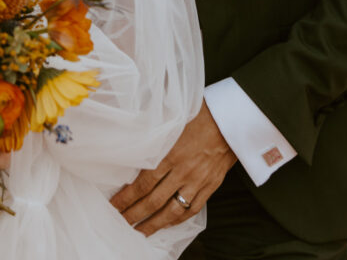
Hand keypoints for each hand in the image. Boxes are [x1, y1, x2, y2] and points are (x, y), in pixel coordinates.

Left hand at [110, 102, 235, 234]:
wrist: (231, 121)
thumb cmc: (200, 115)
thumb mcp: (172, 120)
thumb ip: (154, 135)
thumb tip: (133, 141)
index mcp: (171, 153)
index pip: (144, 182)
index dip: (128, 197)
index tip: (115, 204)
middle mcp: (183, 171)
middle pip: (154, 200)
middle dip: (135, 213)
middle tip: (120, 221)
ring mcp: (197, 182)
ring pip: (172, 210)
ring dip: (154, 223)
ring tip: (140, 230)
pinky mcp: (210, 186)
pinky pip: (191, 209)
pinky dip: (177, 219)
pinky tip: (167, 223)